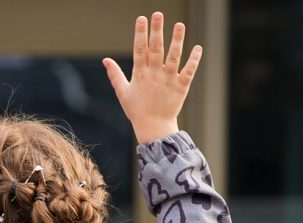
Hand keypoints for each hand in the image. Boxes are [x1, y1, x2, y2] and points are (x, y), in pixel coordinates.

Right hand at [103, 12, 202, 143]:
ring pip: (173, 56)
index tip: (141, 19)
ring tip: (179, 25)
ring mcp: (168, 80)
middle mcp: (154, 74)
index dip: (140, 33)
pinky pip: (189, 71)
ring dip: (177, 40)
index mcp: (140, 74)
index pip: (139, 49)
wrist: (153, 127)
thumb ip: (115, 74)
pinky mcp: (181, 87)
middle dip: (157, 30)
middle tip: (158, 14)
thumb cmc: (137, 110)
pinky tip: (197, 47)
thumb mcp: (122, 92)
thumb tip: (105, 60)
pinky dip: (194, 59)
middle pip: (156, 48)